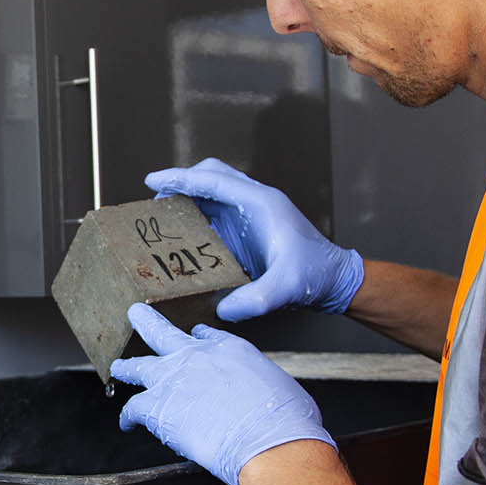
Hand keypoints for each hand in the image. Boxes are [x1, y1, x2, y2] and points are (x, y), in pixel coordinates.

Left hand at [110, 303, 333, 484]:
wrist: (268, 440)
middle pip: (163, 333)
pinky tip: (127, 423)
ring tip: (119, 367)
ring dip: (126, 367)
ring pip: (137, 366)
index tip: (193, 337)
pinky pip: (132, 408)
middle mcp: (197, 356)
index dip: (197, 338)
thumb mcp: (282, 387)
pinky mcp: (156, 406)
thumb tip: (266, 398)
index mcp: (230, 349)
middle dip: (146, 321)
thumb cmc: (286, 419)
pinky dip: (127, 416)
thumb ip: (263, 386)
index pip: (206, 337)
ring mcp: (173, 379)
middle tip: (135, 314)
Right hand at [145, 157, 363, 320]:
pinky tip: (182, 234)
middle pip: (211, 175)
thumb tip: (223, 310)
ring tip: (161, 216)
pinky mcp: (247, 226)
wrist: (332, 279)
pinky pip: (215, 210)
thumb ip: (257, 300)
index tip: (153, 180)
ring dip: (186, 197)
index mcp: (261, 203)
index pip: (213, 179)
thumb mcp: (286, 289)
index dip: (181, 178)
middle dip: (180, 181)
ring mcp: (250, 212)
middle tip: (154, 200)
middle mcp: (254, 201)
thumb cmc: (314, 276)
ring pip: (212, 190)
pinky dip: (195, 215)